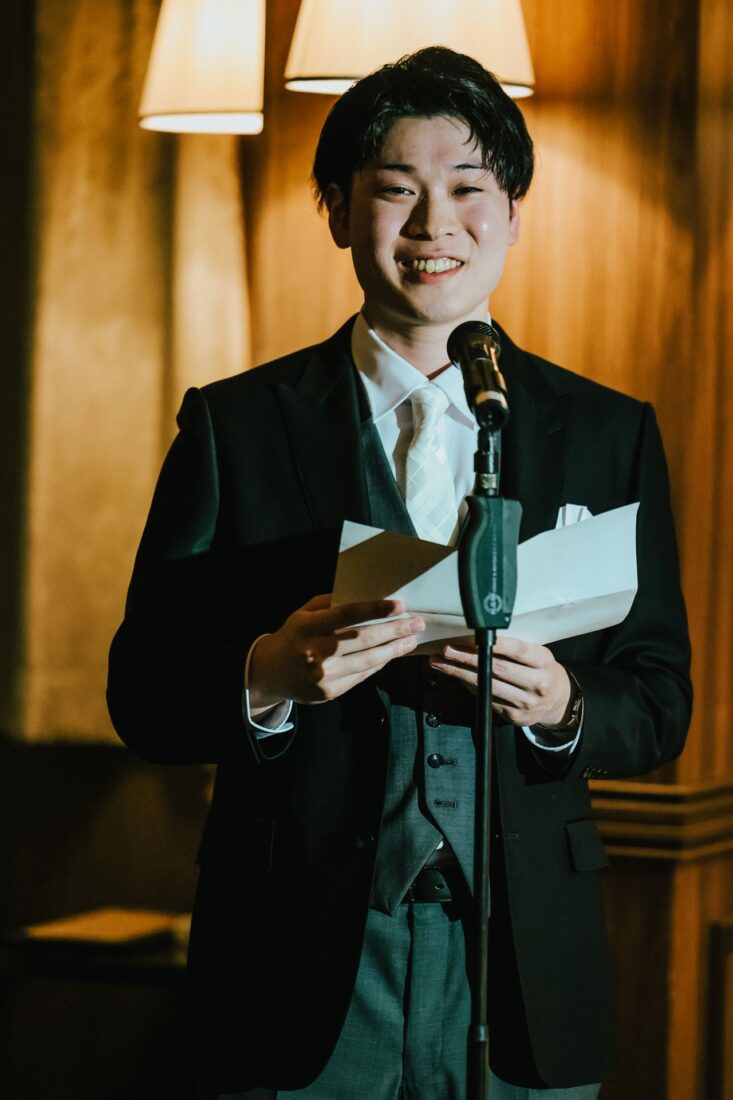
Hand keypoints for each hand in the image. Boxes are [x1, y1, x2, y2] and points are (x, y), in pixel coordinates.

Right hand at [249, 595, 424, 707]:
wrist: (269, 673)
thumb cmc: (292, 637)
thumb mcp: (302, 614)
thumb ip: (329, 604)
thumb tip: (365, 596)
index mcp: (308, 627)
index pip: (347, 615)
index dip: (375, 610)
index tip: (399, 606)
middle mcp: (316, 652)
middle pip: (363, 639)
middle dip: (394, 630)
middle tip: (416, 623)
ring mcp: (324, 675)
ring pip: (368, 661)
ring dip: (394, 650)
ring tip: (411, 640)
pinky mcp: (330, 692)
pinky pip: (362, 676)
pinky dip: (379, 664)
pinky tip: (391, 654)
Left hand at [429, 635, 571, 726]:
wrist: (557, 700)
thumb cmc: (540, 670)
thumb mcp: (536, 655)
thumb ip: (514, 649)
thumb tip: (477, 639)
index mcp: (543, 662)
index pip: (518, 650)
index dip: (495, 644)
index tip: (472, 637)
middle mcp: (537, 683)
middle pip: (497, 669)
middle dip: (467, 658)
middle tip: (446, 650)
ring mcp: (525, 703)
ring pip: (487, 686)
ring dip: (459, 673)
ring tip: (440, 663)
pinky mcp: (514, 716)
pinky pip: (486, 699)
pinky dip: (468, 686)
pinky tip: (455, 676)